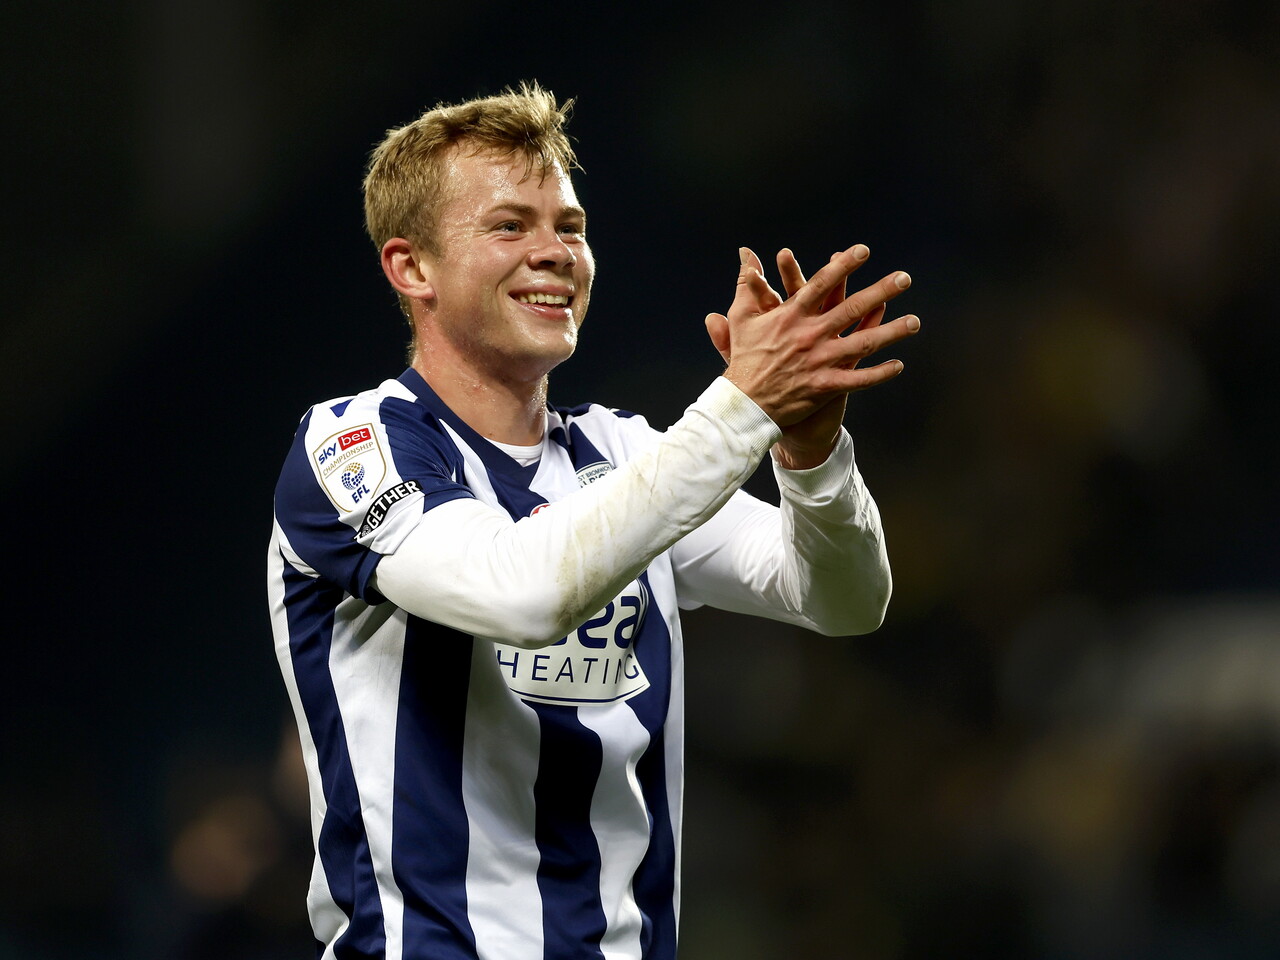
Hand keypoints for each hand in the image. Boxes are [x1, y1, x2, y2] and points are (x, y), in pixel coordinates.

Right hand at [705, 244, 919, 466]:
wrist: (745, 404)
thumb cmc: (744, 358)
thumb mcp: (742, 316)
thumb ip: (747, 282)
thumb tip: (744, 252)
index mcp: (791, 316)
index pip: (821, 284)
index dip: (842, 266)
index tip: (863, 250)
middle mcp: (809, 335)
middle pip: (851, 309)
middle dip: (880, 291)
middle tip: (904, 278)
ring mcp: (820, 361)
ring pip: (863, 344)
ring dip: (891, 332)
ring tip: (915, 322)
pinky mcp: (826, 386)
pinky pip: (859, 380)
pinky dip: (879, 374)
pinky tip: (899, 365)